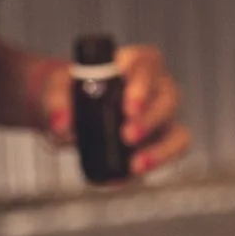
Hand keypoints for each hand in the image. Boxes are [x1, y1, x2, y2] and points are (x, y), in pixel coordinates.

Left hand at [40, 45, 190, 176]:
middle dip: (150, 118)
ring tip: (135, 164)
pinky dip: (158, 161)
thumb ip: (57, 102)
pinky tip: (133, 172)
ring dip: (161, 148)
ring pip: (177, 128)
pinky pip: (174, 149)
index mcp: (134, 63)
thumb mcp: (56, 90)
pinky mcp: (161, 140)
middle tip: (127, 136)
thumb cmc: (69, 93)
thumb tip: (63, 124)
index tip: (127, 107)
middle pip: (168, 96)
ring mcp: (162, 115)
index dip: (143, 84)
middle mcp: (156, 86)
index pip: (148, 63)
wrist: (68, 113)